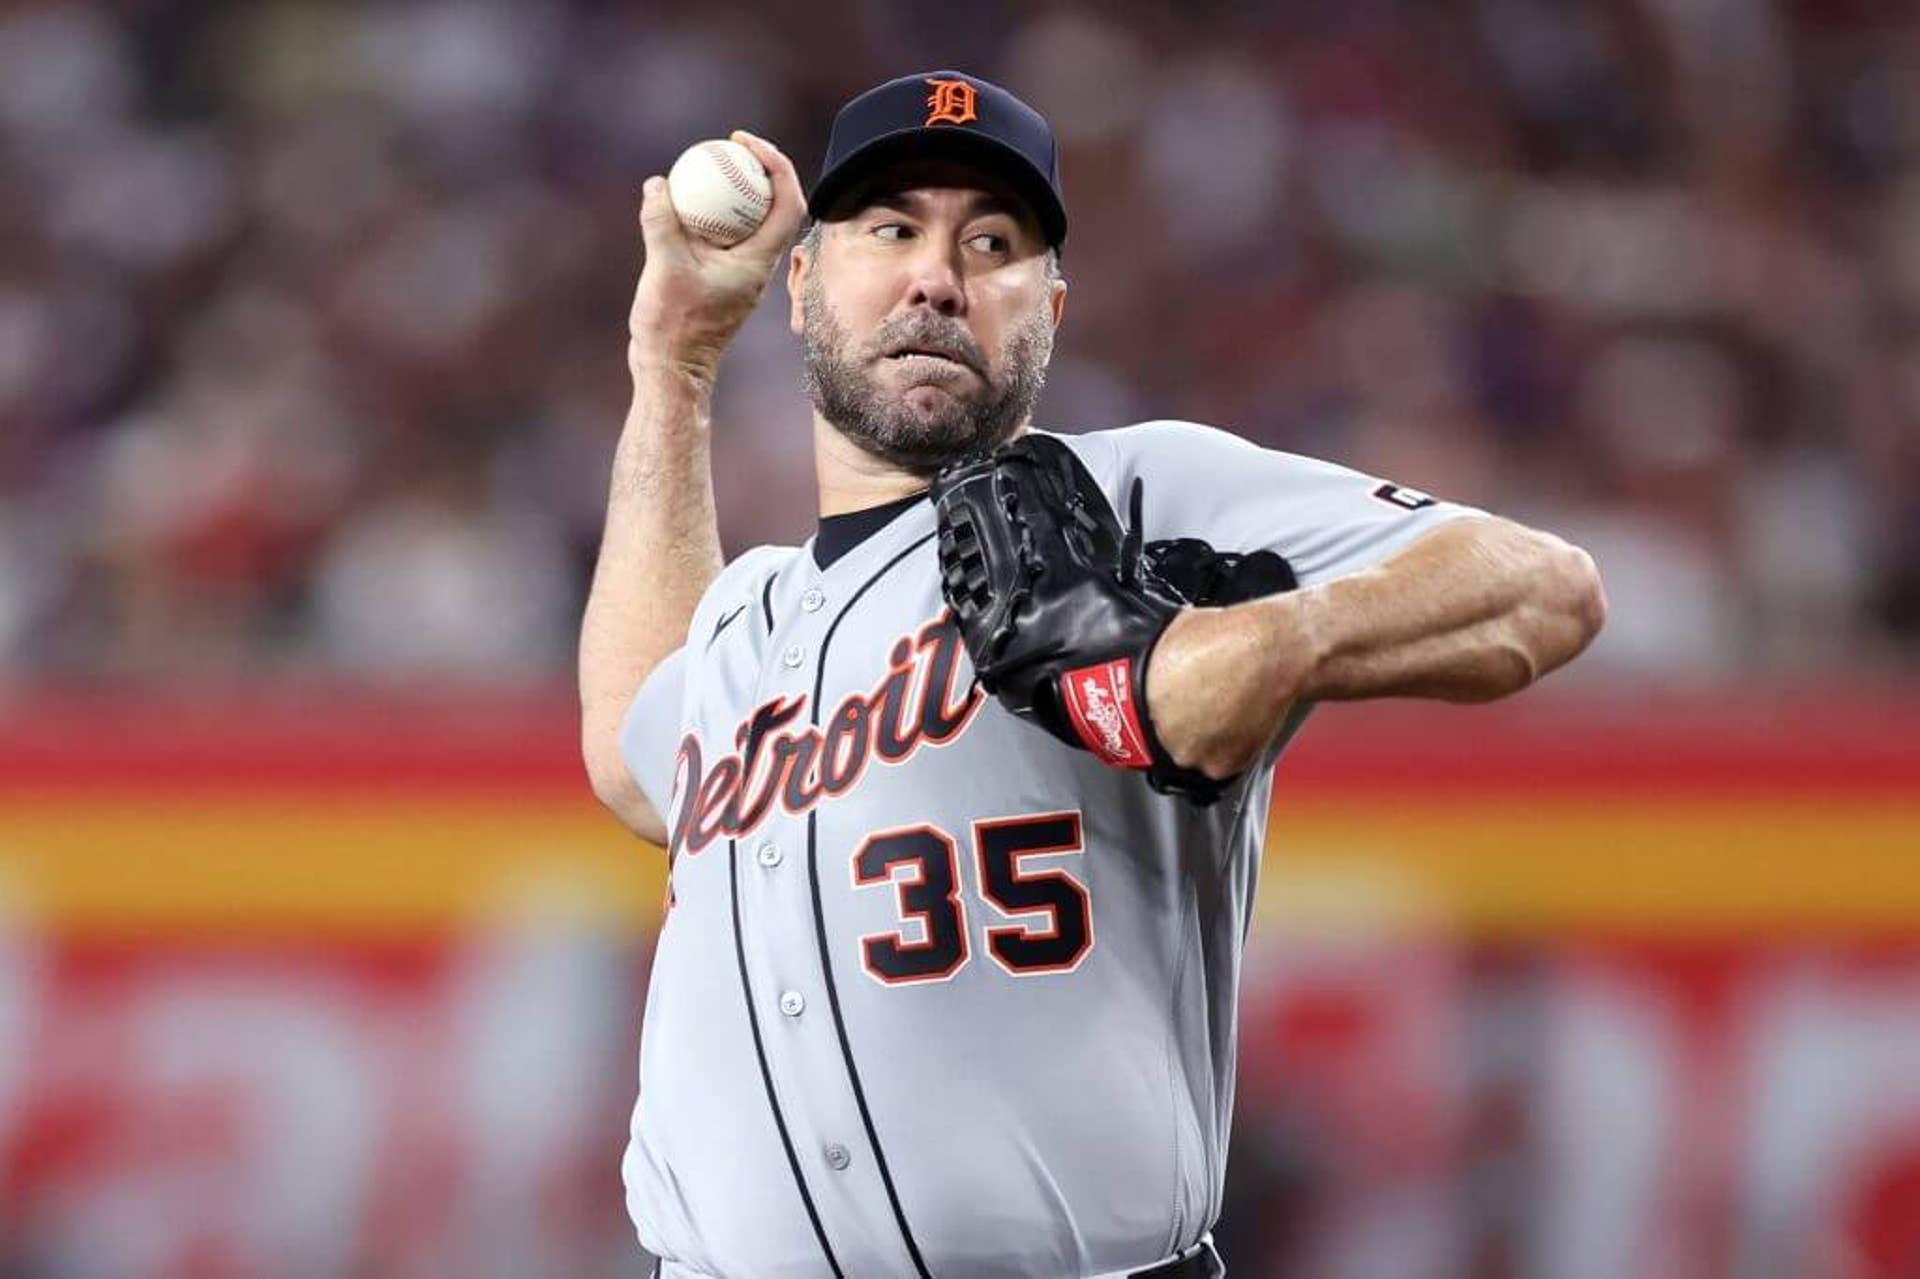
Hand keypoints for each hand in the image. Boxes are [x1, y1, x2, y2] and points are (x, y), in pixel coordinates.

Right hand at [627, 131, 805, 388]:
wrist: (672, 369)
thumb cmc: (674, 326)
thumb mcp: (664, 268)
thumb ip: (662, 223)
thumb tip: (658, 183)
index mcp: (760, 262)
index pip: (788, 201)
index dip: (775, 162)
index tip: (744, 142)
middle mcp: (758, 264)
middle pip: (773, 202)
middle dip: (757, 166)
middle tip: (728, 144)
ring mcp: (740, 270)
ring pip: (749, 217)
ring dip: (735, 188)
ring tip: (706, 164)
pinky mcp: (721, 275)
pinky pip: (724, 232)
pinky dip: (711, 210)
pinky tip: (681, 198)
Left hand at [1145, 598, 1317, 779]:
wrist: (1274, 650)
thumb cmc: (1232, 637)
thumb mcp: (1174, 636)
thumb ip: (1157, 663)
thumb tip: (1155, 665)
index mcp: (1144, 702)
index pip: (1128, 728)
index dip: (1146, 721)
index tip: (1158, 716)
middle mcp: (1166, 735)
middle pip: (1163, 744)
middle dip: (1178, 729)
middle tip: (1199, 709)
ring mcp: (1195, 754)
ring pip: (1192, 757)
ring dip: (1204, 742)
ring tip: (1223, 712)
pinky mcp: (1225, 766)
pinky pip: (1221, 766)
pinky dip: (1229, 749)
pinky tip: (1238, 721)